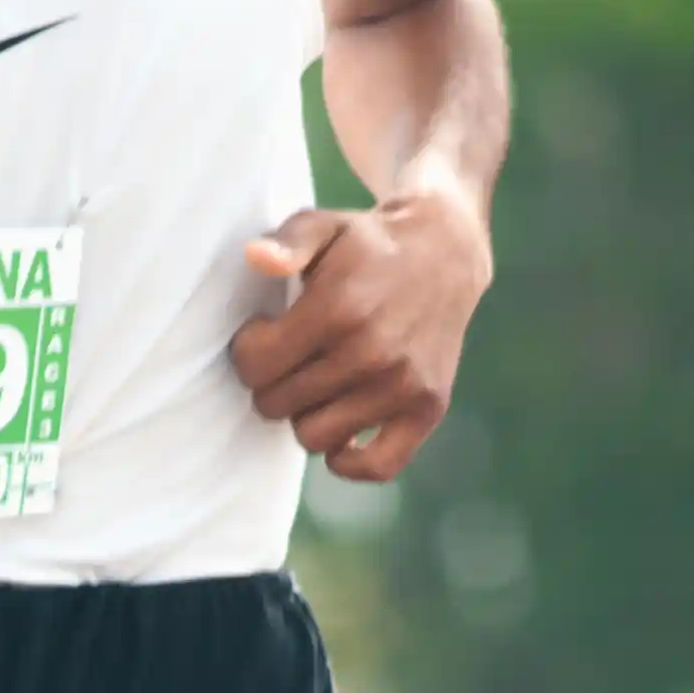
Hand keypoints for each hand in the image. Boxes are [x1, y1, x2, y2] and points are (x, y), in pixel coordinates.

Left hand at [230, 186, 490, 481]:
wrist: (446, 253)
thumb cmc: (368, 244)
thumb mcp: (323, 225)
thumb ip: (286, 241)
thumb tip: (256, 258)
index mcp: (338, 308)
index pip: (255, 365)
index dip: (247, 351)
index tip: (263, 334)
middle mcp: (370, 353)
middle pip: (277, 404)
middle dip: (271, 382)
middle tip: (289, 358)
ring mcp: (401, 386)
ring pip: (314, 437)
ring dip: (305, 414)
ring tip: (316, 383)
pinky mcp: (427, 409)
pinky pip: (377, 467)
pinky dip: (349, 461)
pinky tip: (340, 436)